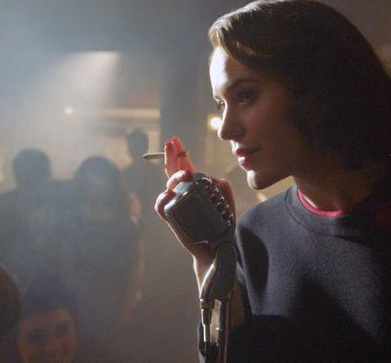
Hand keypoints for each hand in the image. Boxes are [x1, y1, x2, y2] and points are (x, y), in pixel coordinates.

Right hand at [154, 136, 235, 287]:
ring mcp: (177, 206)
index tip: (175, 140)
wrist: (217, 249)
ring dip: (173, 176)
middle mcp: (184, 195)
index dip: (180, 154)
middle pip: (173, 172)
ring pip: (168, 186)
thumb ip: (225, 189)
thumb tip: (215, 179)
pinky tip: (169, 192)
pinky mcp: (173, 219)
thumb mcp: (228, 204)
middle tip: (171, 144)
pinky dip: (163, 199)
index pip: (186, 167)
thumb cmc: (222, 226)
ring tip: (184, 173)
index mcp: (196, 189)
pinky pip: (162, 207)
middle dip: (171, 156)